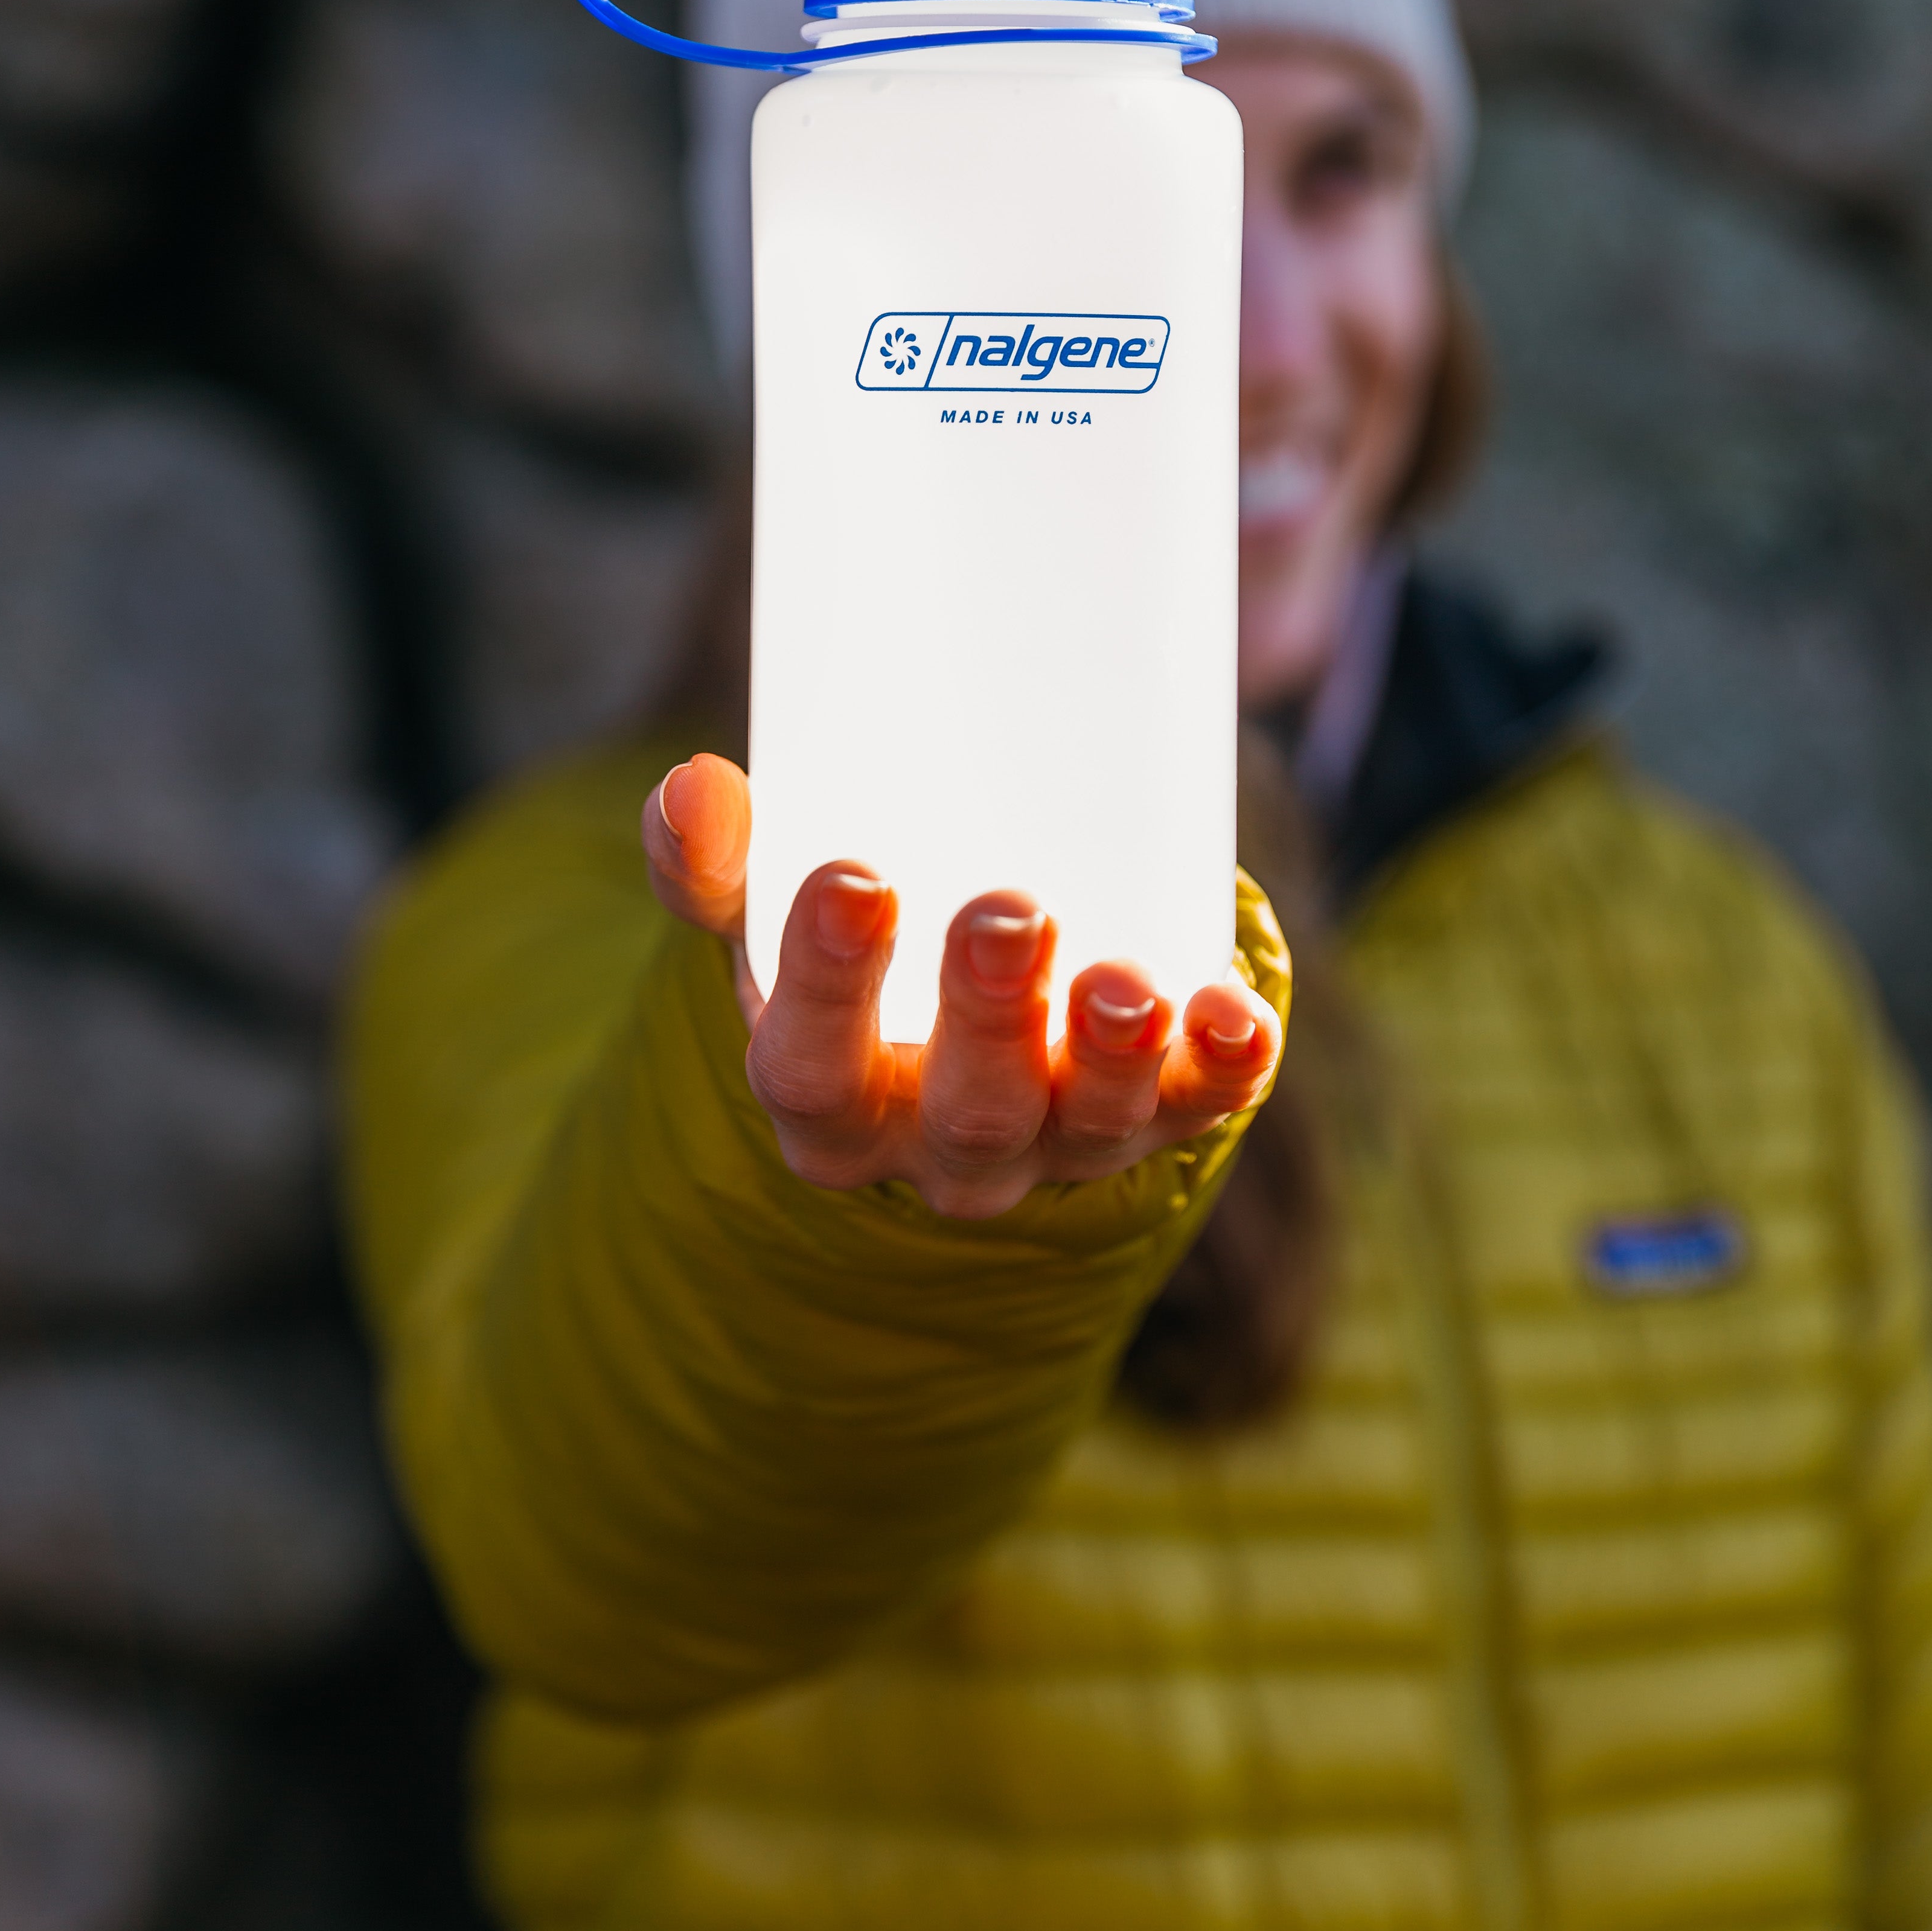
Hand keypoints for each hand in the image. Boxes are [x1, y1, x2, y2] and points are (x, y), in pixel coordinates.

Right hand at [645, 754, 1279, 1218]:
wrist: (958, 1032)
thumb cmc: (855, 966)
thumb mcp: (770, 924)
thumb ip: (720, 860)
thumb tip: (693, 785)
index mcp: (829, 1098)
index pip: (811, 1066)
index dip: (828, 982)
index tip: (854, 878)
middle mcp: (941, 1145)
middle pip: (967, 1115)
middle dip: (992, 1022)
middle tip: (1009, 914)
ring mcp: (1059, 1141)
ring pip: (1090, 1128)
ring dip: (1114, 1058)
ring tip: (1128, 984)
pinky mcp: (1159, 1115)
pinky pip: (1200, 1108)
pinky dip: (1225, 1066)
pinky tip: (1238, 1017)